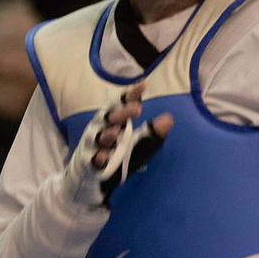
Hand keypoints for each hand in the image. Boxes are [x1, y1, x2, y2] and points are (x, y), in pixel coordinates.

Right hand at [68, 92, 172, 208]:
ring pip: (100, 138)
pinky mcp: (89, 162)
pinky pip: (93, 160)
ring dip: (108, 134)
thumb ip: (152, 131)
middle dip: (122, 112)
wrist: (91, 172)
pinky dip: (97, 159)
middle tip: (138, 109)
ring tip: (118, 131)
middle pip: (110, 117)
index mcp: (113, 119)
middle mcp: (101, 127)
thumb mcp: (137, 140)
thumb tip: (169, 119)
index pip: (121, 103)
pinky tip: (103, 158)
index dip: (131, 94)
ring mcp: (94, 145)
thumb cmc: (117, 150)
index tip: (144, 85)